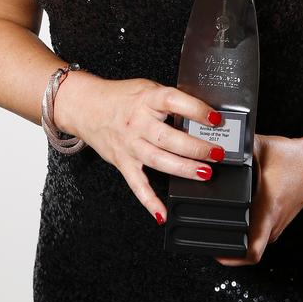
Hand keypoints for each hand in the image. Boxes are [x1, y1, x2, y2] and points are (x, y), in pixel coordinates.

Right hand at [56, 74, 226, 224]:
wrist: (86, 106)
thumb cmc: (120, 97)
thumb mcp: (147, 88)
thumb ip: (169, 101)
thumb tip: (201, 114)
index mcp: (146, 99)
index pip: (173, 102)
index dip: (196, 110)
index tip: (215, 118)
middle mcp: (137, 123)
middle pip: (168, 138)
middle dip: (196, 147)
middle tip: (217, 153)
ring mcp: (129, 144)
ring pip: (158, 160)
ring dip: (183, 169)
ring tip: (204, 173)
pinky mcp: (122, 162)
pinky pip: (137, 185)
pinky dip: (149, 201)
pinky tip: (162, 212)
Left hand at [214, 133, 302, 265]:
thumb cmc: (292, 157)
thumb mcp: (260, 148)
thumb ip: (237, 151)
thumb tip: (216, 150)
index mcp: (268, 211)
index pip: (251, 251)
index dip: (230, 257)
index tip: (215, 253)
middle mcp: (274, 224)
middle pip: (248, 250)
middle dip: (228, 246)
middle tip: (208, 235)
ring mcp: (278, 224)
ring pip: (255, 242)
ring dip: (239, 238)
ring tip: (220, 226)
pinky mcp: (280, 220)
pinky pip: (261, 234)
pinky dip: (248, 230)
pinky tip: (239, 217)